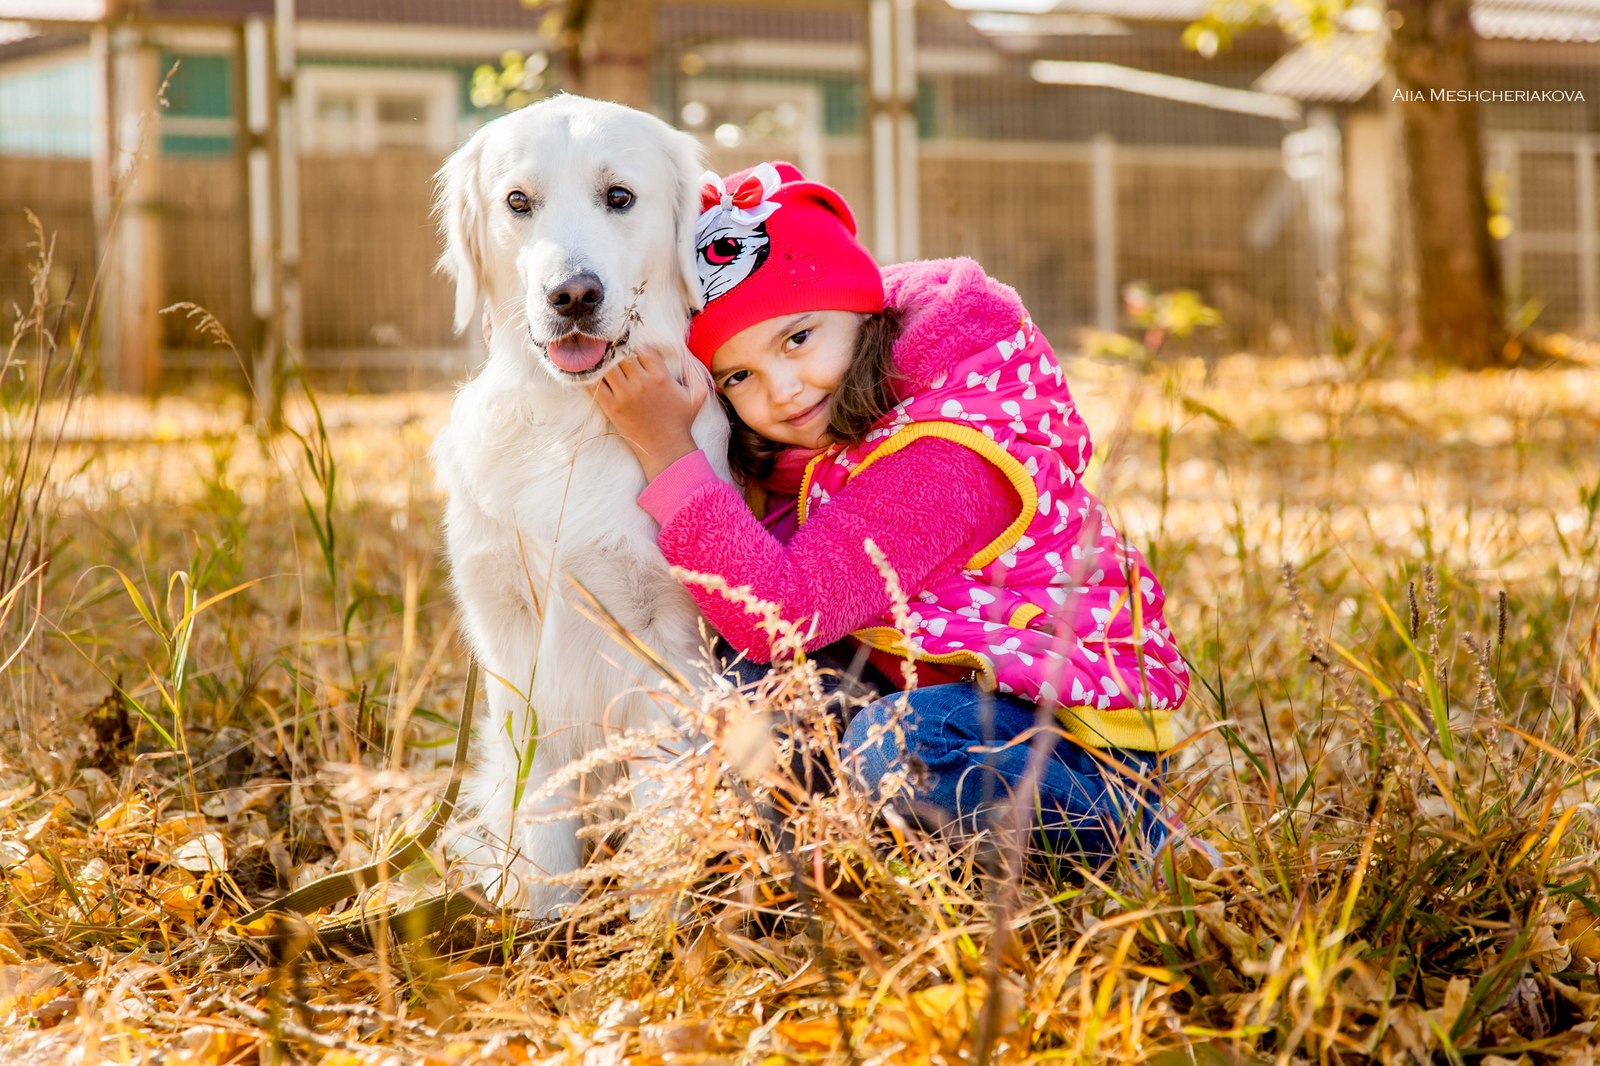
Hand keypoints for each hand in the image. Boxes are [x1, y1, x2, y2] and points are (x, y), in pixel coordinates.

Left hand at [592, 347, 708, 480]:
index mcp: (661, 376)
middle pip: (623, 355)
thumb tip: (688, 357)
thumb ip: (696, 374)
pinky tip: (592, 376)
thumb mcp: (697, 396)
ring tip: (605, 365)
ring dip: (605, 364)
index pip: (643, 349)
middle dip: (621, 354)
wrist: (667, 448)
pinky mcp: (612, 407)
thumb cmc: (682, 422)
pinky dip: (591, 377)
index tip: (637, 354)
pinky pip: (595, 385)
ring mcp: (625, 395)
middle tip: (619, 358)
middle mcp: (642, 382)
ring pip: (607, 366)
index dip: (639, 349)